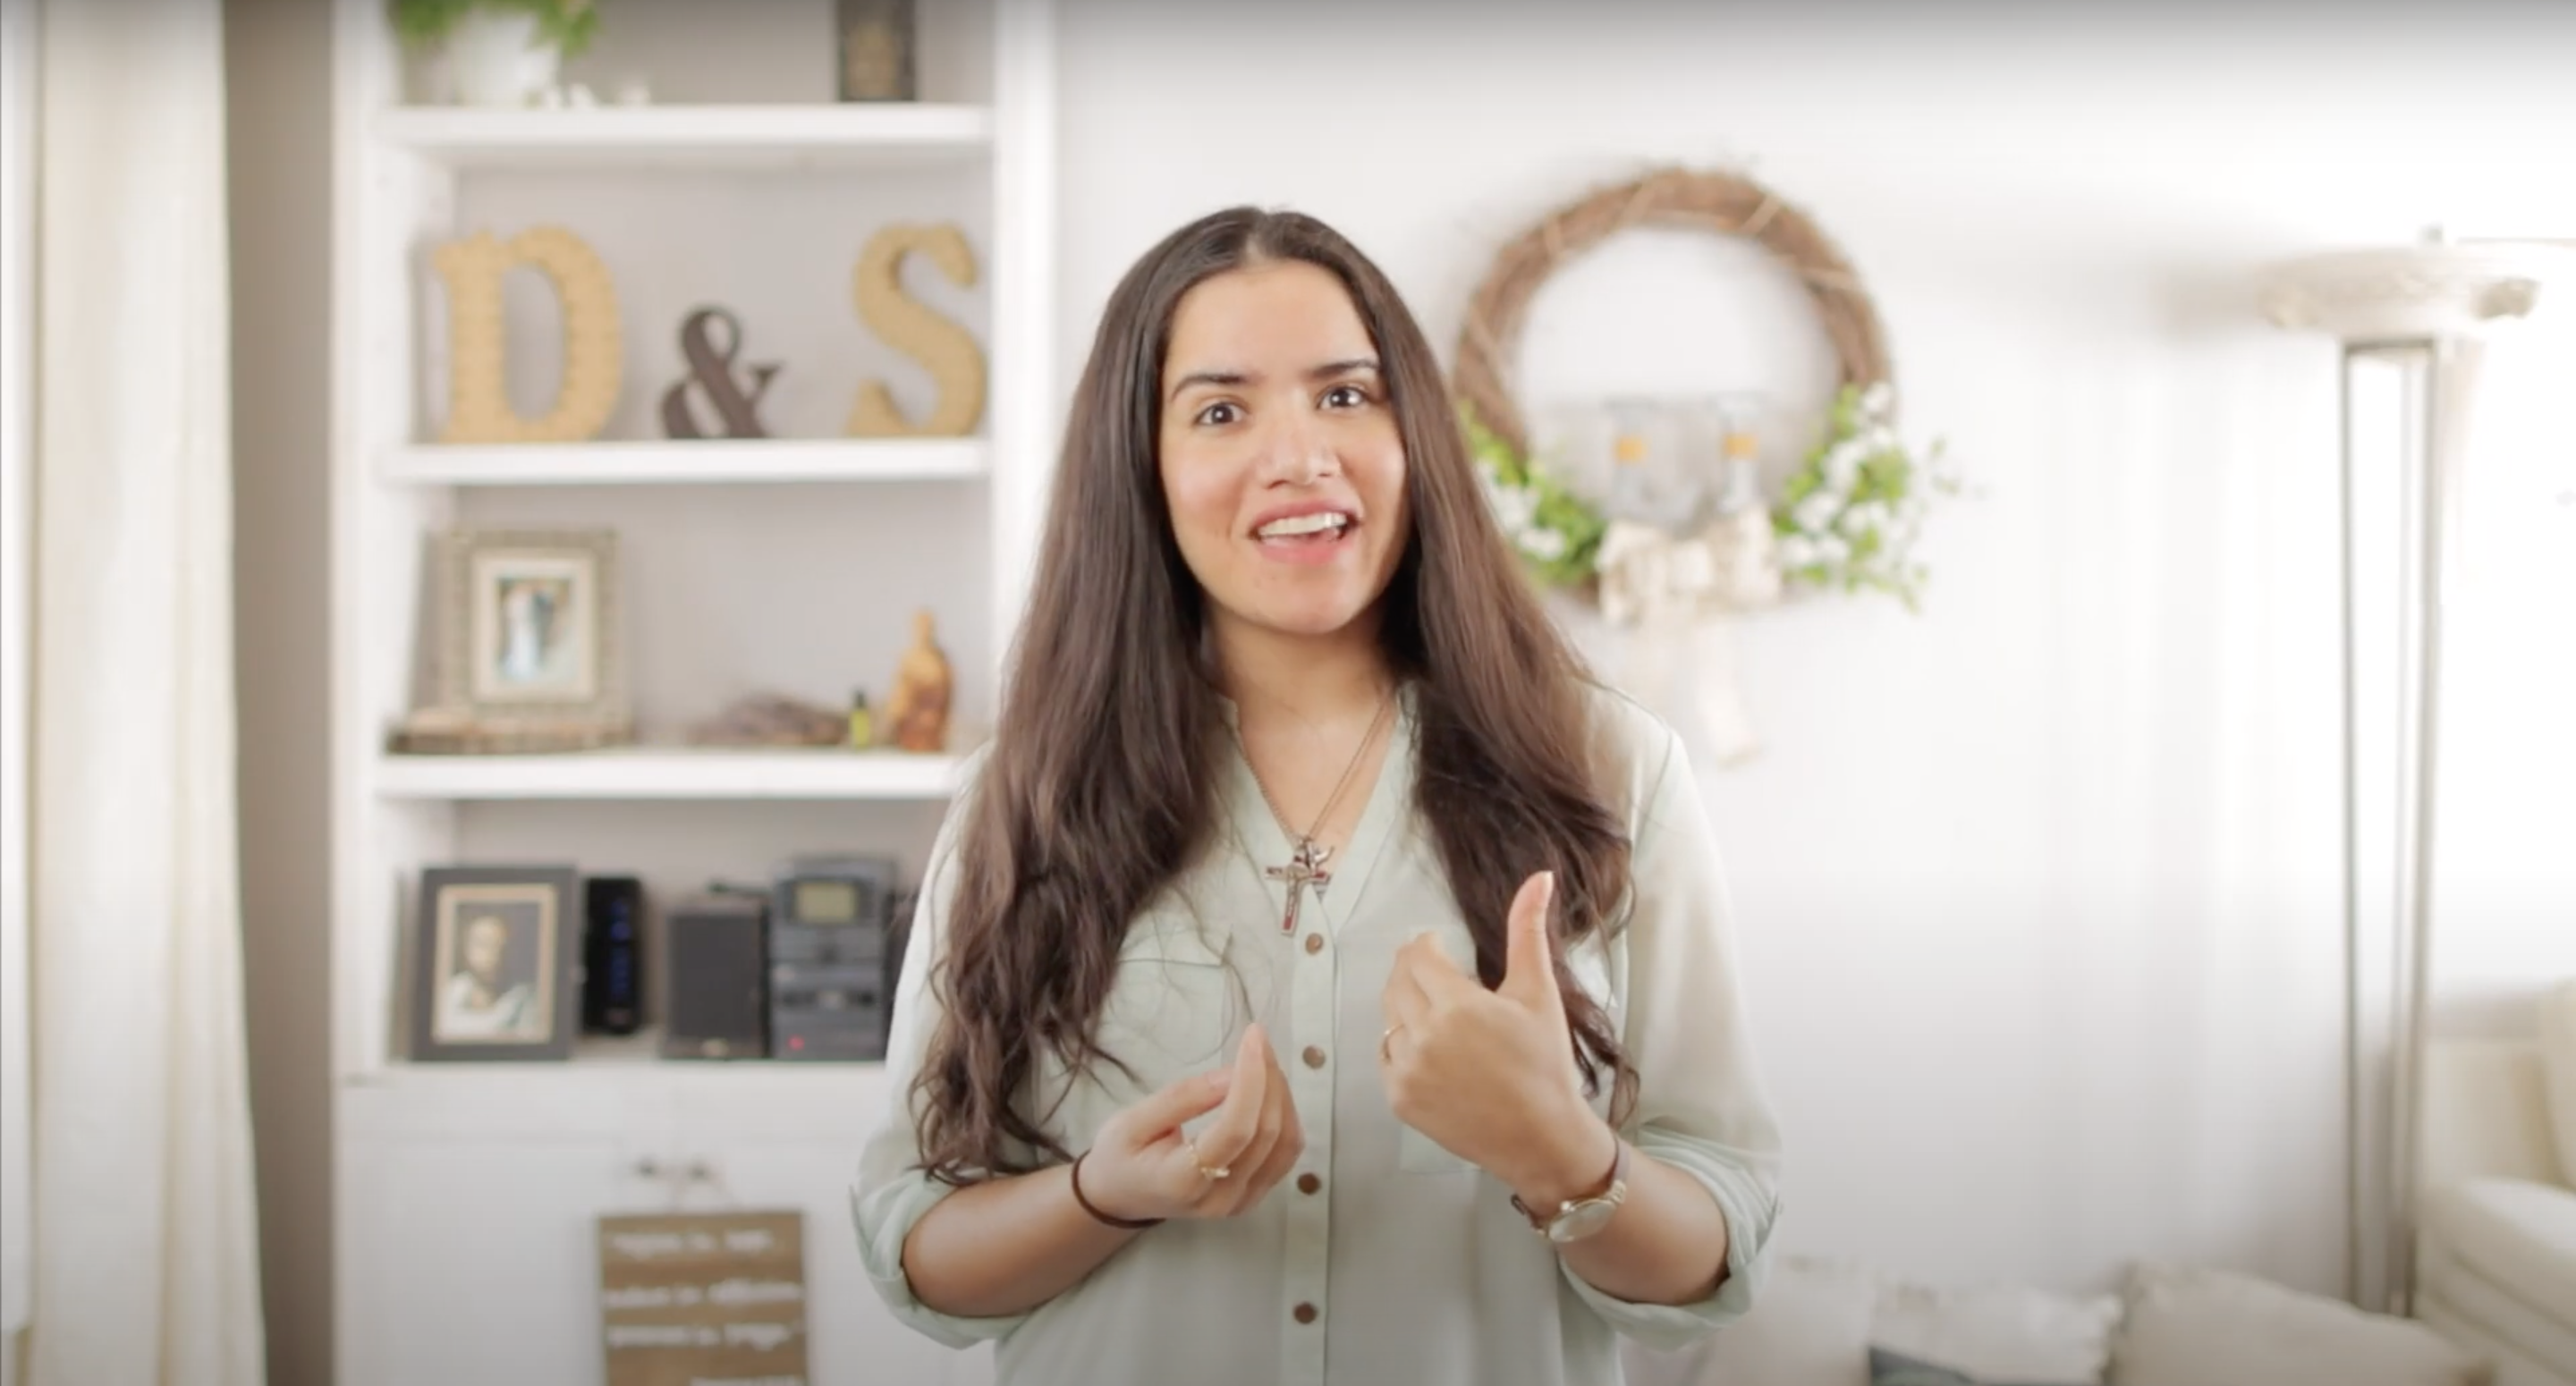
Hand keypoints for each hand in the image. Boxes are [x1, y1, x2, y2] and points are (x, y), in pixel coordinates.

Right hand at [1077, 1023, 1305, 1223]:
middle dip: (1269, 1078)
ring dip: (1282, 1094)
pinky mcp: (1254, 1196)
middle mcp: (1221, 1199)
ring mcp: (1242, 1202)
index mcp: (1184, 1182)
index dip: (1251, 1081)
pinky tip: (1269, 1089)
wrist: (1120, 1198)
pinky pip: (1286, 1154)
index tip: (1253, 1037)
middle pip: (1267, 1134)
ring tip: (1263, 1059)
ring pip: (1285, 1144)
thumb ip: (1181, 1099)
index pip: (1235, 1130)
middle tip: (1257, 1039)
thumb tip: (1232, 1074)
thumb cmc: (1119, 1157)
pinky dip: (1285, 1115)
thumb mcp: (1131, 1122)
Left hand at [1379, 871, 1610, 1198]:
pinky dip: (1402, 1045)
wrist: (1542, 1138)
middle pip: (1397, 982)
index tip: (1442, 950)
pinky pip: (1386, 1055)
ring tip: (1440, 1016)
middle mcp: (1424, 1036)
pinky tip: (1433, 1050)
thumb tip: (1540, 876)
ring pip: (1389, 1018)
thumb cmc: (1545, 1063)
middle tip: (1439, 978)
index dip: (1427, 947)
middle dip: (1414, 971)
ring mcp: (1407, 1071)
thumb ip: (1528, 931)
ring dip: (1407, 1008)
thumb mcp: (1539, 993)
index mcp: (1457, 1005)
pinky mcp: (1399, 1099)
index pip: (1417, 955)